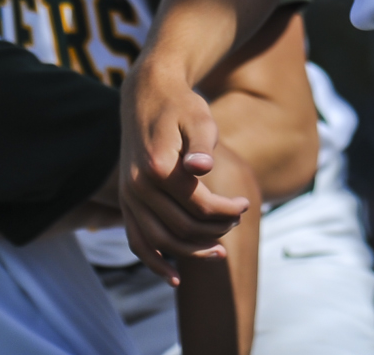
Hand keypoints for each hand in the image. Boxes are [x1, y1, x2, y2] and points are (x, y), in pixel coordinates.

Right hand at [120, 58, 250, 283]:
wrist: (147, 95)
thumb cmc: (181, 105)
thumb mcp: (198, 117)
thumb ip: (201, 144)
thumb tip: (202, 168)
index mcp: (158, 166)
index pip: (200, 204)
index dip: (228, 210)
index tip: (247, 203)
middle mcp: (138, 186)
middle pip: (182, 226)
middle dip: (215, 230)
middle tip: (237, 219)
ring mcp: (128, 196)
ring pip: (160, 240)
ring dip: (191, 251)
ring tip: (219, 252)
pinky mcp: (126, 201)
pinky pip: (136, 241)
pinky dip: (155, 261)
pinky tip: (175, 278)